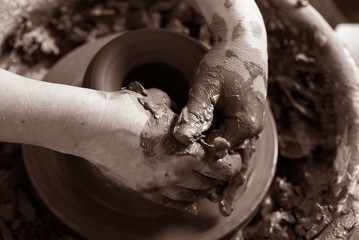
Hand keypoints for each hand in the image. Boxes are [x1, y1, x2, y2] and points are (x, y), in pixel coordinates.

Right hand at [76, 85, 241, 213]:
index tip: (231, 157)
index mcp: (187, 150)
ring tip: (204, 180)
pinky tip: (189, 200)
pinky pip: (171, 202)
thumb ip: (182, 119)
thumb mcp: (163, 107)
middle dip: (219, 176)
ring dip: (202, 189)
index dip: (232, 163)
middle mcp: (177, 172)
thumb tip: (189, 122)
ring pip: (192, 196)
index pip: (224, 166)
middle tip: (219, 168)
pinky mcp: (143, 189)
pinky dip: (184, 202)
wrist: (95, 126)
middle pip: (210, 183)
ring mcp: (159, 184)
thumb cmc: (129, 110)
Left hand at [173, 41, 266, 156]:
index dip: (196, 143)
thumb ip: (194, 114)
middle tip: (191, 121)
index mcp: (245, 125)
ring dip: (211, 134)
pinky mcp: (249, 118)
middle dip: (204, 140)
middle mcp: (253, 130)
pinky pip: (232, 132)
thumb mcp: (205, 86)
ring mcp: (253, 124)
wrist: (244, 44)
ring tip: (202, 113)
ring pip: (227, 141)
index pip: (215, 150)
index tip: (183, 129)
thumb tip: (181, 139)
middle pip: (223, 149)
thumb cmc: (225, 62)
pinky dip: (218, 127)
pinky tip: (210, 111)